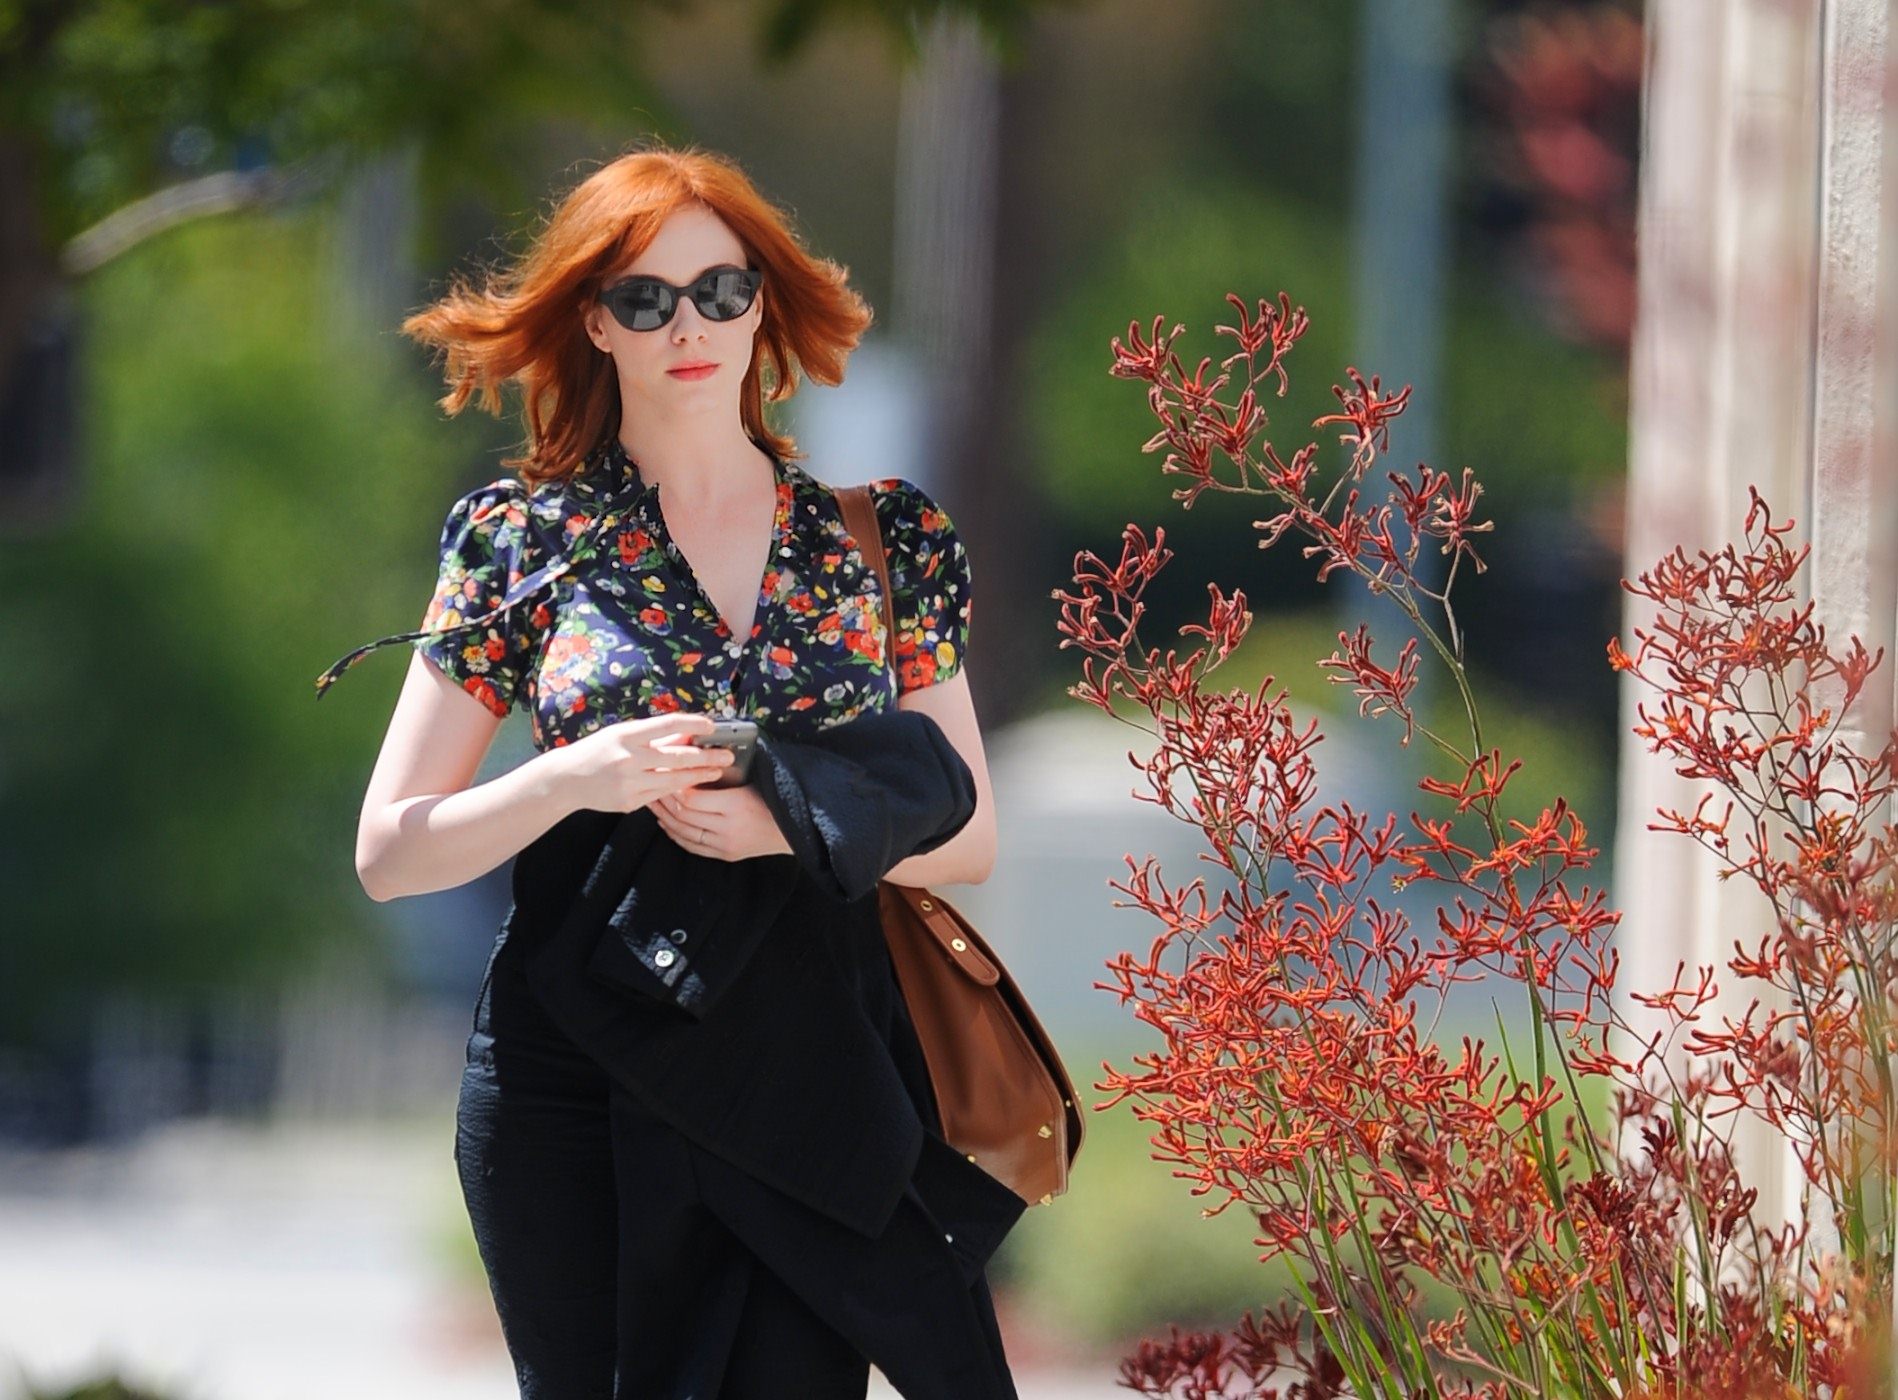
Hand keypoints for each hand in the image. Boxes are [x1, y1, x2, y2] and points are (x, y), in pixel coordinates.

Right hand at [544, 712, 734, 813]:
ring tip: (717, 771)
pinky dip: (677, 789)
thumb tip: (686, 733)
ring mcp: (630, 783)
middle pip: (678, 757)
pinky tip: (691, 784)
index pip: (668, 725)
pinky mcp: (630, 803)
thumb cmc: (598, 750)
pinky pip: (661, 796)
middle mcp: (629, 759)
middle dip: (708, 756)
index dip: (694, 724)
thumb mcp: (622, 734)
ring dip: (699, 775)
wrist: (568, 780)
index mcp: (627, 736)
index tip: (712, 725)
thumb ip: (652, 735)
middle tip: (728, 755)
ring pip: (675, 780)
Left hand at [651, 775, 794, 861]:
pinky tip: (665, 823)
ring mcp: (725, 844)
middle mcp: (728, 827)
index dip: (675, 787)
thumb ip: (723, 777)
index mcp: (736, 804)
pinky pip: (691, 846)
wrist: (793, 830)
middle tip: (652, 785)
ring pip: (683, 832)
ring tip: (653, 802)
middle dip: (664, 800)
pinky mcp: (725, 855)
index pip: (692, 798)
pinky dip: (674, 834)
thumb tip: (692, 766)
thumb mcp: (752, 781)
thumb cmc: (774, 799)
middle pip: (684, 815)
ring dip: (664, 817)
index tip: (666, 775)